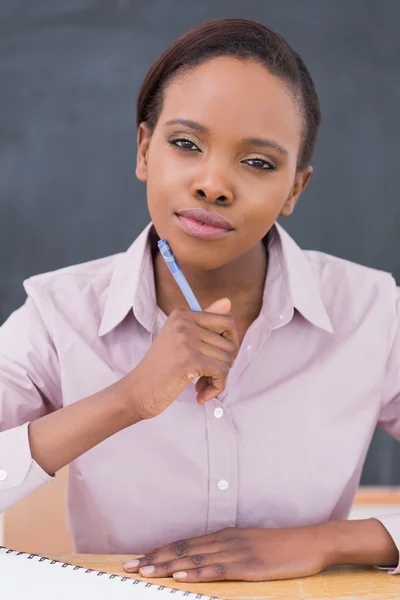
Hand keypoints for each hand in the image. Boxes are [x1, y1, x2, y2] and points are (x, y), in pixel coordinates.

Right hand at [121, 298, 238, 419]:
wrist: (137, 391)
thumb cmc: (160, 368)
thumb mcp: (180, 339)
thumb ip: (205, 320)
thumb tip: (228, 301)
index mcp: (182, 314)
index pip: (227, 321)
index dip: (230, 343)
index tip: (218, 357)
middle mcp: (184, 323)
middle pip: (230, 343)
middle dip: (224, 364)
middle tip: (207, 375)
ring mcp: (186, 341)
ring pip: (227, 360)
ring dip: (218, 379)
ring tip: (200, 385)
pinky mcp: (189, 361)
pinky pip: (221, 373)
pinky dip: (216, 388)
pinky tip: (200, 395)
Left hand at [122, 526, 329, 581]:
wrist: (309, 541)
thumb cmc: (280, 546)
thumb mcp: (250, 544)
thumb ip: (227, 550)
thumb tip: (206, 559)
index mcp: (224, 535)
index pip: (184, 543)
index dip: (159, 551)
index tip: (138, 557)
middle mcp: (224, 540)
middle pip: (182, 549)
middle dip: (154, 558)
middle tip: (129, 566)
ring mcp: (235, 552)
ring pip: (193, 559)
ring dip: (166, 566)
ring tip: (144, 572)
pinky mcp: (247, 565)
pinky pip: (216, 569)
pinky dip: (195, 573)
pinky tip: (180, 576)